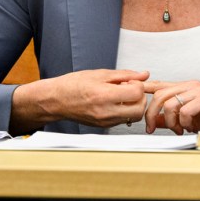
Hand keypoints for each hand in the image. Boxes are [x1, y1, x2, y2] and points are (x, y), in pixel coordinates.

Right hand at [11, 68, 149, 130]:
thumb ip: (125, 75)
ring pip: (133, 117)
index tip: (130, 82)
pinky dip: (124, 111)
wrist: (56, 100)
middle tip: (130, 89)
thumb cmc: (73, 85)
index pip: (136, 94)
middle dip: (139, 98)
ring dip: (133, 105)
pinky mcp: (104, 126)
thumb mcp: (100, 74)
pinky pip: (123, 120)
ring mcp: (105, 121)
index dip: (137, 85)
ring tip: (121, 96)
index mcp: (104, 96)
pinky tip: (115, 102)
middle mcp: (106, 112)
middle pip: (139, 110)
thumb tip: (143, 75)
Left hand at [142, 80, 199, 133]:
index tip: (132, 95)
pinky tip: (190, 128)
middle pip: (159, 94)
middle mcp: (190, 86)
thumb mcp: (192, 118)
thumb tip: (154, 122)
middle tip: (152, 129)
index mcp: (185, 88)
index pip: (159, 84)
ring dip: (170, 122)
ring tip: (179, 130)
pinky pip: (185, 110)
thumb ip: (173, 118)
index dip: (143, 88)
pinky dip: (184, 123)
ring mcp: (198, 91)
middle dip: (151, 114)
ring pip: (169, 103)